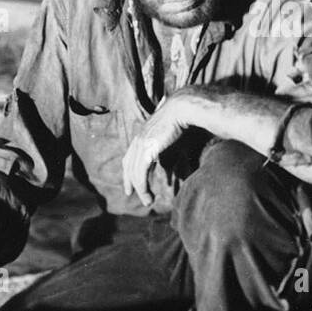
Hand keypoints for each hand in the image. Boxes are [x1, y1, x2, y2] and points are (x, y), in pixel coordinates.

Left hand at [121, 93, 190, 207]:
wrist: (182, 109)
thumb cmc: (182, 119)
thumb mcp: (172, 134)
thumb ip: (169, 148)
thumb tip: (172, 160)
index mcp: (143, 134)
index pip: (130, 156)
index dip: (129, 169)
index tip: (131, 181)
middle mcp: (139, 140)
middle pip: (128, 165)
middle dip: (129, 181)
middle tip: (130, 193)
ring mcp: (141, 145)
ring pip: (135, 173)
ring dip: (140, 189)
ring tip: (148, 201)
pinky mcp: (147, 151)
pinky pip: (141, 174)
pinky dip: (143, 187)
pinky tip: (147, 194)